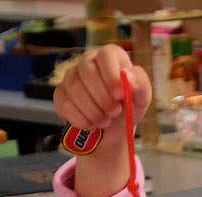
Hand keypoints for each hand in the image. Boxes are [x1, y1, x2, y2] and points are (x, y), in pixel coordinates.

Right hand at [53, 46, 151, 196]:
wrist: (112, 138)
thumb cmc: (128, 115)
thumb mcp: (140, 103)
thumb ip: (140, 88)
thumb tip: (130, 80)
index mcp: (112, 61)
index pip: (107, 54)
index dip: (111, 74)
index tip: (118, 95)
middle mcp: (90, 65)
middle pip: (88, 71)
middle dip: (101, 98)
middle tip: (111, 115)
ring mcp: (73, 79)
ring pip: (74, 88)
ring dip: (90, 111)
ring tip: (102, 123)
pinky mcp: (61, 97)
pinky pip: (63, 103)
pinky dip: (77, 118)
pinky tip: (88, 126)